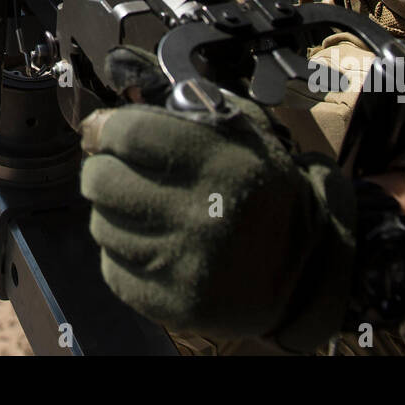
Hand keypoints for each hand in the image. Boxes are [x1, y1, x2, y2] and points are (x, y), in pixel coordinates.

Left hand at [79, 47, 358, 348]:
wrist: (303, 268)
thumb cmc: (263, 188)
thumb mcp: (245, 131)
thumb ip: (187, 107)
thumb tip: (117, 100)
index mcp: (219, 164)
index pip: (128, 133)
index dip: (105, 128)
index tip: (103, 130)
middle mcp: (198, 215)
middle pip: (101, 179)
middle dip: (103, 167)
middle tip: (120, 169)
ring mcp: (182, 265)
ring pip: (101, 224)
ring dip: (114, 212)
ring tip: (146, 208)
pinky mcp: (171, 303)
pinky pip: (112, 267)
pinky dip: (123, 252)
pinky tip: (152, 243)